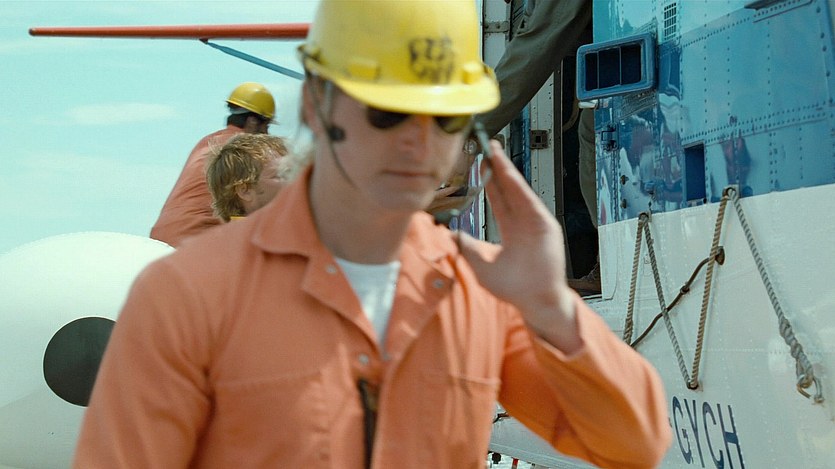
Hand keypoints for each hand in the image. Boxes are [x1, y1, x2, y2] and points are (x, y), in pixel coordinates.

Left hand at [458, 140, 579, 351]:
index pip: (498, 199)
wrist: (535, 302)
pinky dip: (518, 185)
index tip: (480, 164)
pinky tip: (507, 172)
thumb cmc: (513, 288)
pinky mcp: (546, 226)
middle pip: (508, 189)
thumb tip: (452, 233)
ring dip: (506, 170)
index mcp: (511, 230)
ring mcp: (535, 223)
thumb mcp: (481, 264)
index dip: (489, 181)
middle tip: (487, 146)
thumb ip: (467, 247)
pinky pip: (529, 201)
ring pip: (518, 190)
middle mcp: (523, 222)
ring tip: (495, 151)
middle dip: (498, 167)